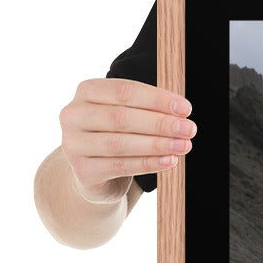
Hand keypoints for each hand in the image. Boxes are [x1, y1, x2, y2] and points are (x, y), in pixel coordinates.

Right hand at [59, 78, 195, 202]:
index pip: (124, 91)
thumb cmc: (119, 133)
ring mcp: (73, 144)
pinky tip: (169, 161)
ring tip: (183, 146)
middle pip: (121, 117)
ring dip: (157, 144)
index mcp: (87, 91)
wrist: (96, 171)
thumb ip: (150, 108)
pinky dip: (148, 163)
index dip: (157, 99)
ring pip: (120, 143)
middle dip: (160, 123)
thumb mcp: (130, 114)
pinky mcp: (82, 170)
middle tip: (189, 129)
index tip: (186, 108)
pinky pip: (120, 166)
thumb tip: (182, 112)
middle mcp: (73, 115)